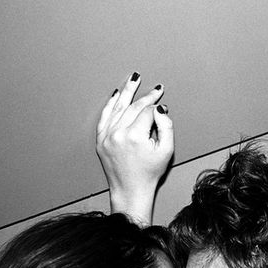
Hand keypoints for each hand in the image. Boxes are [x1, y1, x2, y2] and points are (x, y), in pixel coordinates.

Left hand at [96, 72, 173, 223]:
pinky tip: (117, 93)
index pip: (147, 111)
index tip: (164, 103)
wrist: (130, 189)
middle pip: (134, 107)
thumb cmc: (150, 172)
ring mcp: (107, 136)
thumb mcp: (167, 150)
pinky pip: (105, 116)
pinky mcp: (100, 140)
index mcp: (135, 136)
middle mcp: (118, 134)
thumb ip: (166, 126)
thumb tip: (160, 109)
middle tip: (156, 88)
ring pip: (118, 107)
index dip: (157, 106)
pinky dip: (111, 104)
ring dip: (127, 91)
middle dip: (146, 96)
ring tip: (134, 78)